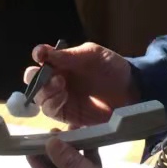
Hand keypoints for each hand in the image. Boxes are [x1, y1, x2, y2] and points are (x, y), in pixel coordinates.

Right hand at [23, 41, 138, 127]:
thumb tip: (42, 52)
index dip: (39, 55)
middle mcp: (57, 79)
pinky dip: (53, 104)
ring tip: (60, 86)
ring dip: (45, 91)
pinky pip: (52, 111)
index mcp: (62, 62)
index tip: (41, 55)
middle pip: (34, 80)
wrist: (132, 91)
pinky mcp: (67, 115)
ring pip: (40, 97)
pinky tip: (63, 98)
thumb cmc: (113, 69)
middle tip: (50, 75)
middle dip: (36, 78)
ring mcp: (61, 98)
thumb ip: (69, 56)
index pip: (42, 58)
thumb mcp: (93, 55)